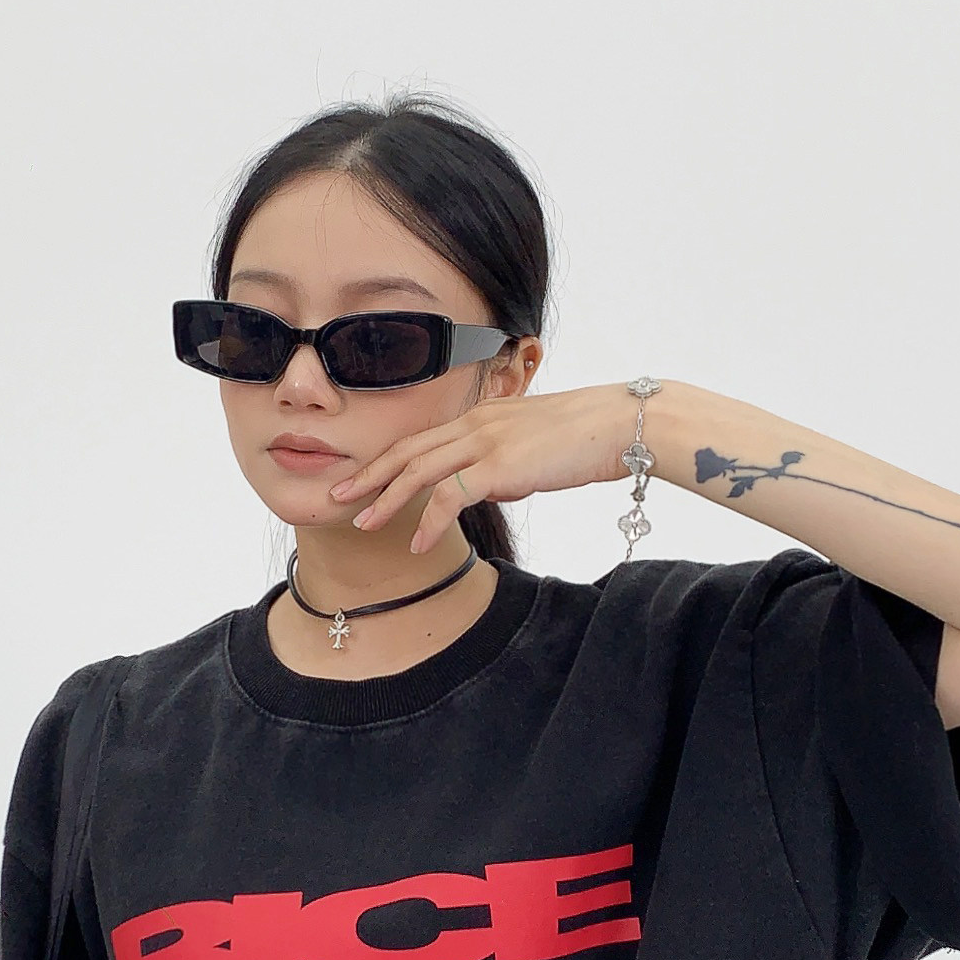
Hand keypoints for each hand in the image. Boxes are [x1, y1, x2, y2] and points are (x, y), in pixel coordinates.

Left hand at [330, 383, 645, 554]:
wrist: (621, 424)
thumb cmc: (587, 438)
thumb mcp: (534, 447)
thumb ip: (505, 463)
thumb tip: (491, 486)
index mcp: (482, 416)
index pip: (423, 439)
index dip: (388, 459)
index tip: (362, 478)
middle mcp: (476, 424)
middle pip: (408, 450)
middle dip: (369, 475)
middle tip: (337, 496)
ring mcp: (486, 441)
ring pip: (419, 471)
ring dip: (386, 499)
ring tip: (362, 524)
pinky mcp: (500, 464)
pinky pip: (451, 496)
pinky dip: (428, 521)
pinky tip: (416, 543)